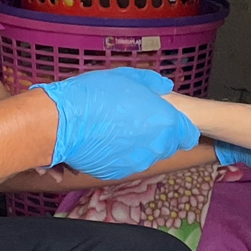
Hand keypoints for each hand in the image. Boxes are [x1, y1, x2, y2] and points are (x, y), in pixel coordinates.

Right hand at [38, 68, 198, 180]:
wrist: (62, 122)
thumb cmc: (96, 95)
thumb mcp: (128, 78)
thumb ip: (153, 83)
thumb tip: (166, 88)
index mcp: (166, 122)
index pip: (188, 134)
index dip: (179, 126)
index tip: (166, 120)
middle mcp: (156, 147)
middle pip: (166, 145)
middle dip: (157, 135)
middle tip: (135, 121)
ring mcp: (137, 163)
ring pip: (145, 155)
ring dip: (137, 145)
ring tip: (115, 129)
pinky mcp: (117, 173)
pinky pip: (125, 163)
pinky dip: (118, 155)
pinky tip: (103, 140)